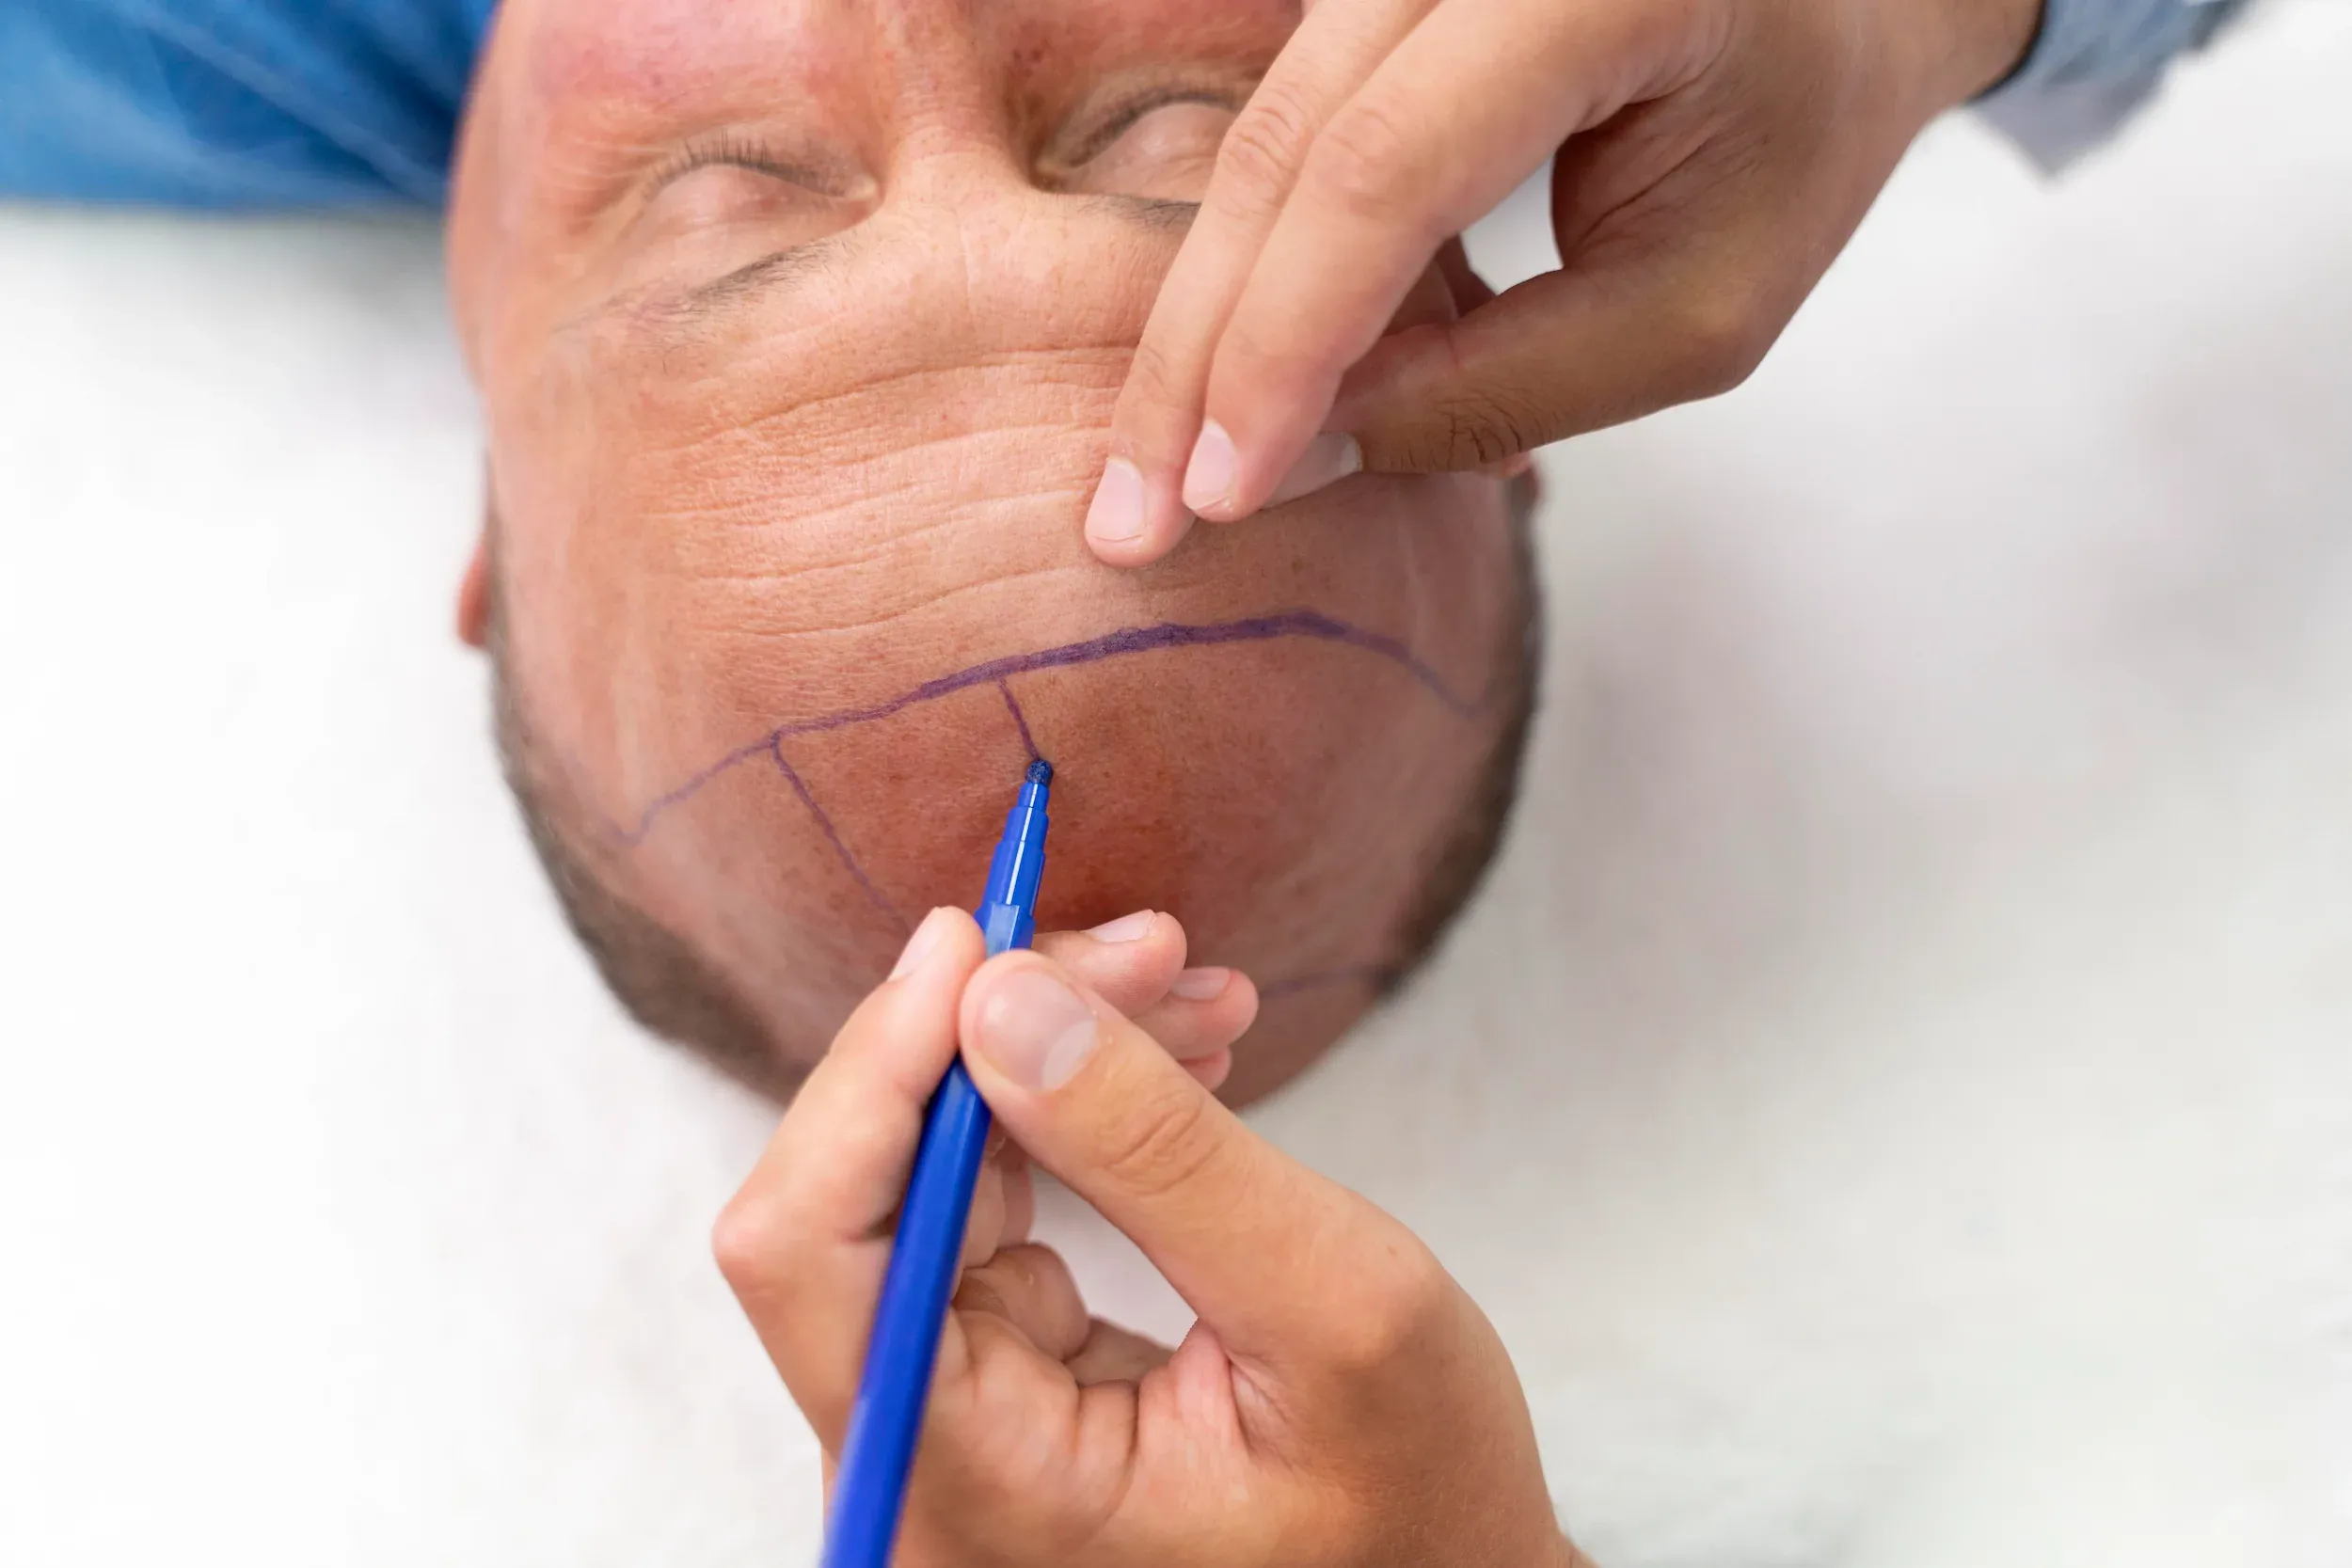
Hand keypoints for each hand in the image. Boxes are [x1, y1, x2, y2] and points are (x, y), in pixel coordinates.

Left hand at [717, 905, 1582, 1567]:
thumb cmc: (1419, 1491)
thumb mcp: (1335, 1303)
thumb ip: (1157, 1150)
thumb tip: (997, 996)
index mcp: (974, 1490)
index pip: (810, 1253)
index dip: (874, 1073)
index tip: (976, 942)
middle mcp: (914, 1468)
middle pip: (859, 1191)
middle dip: (992, 1035)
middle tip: (1146, 946)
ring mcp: (940, 1425)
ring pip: (919, 1173)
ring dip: (1045, 1054)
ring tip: (1189, 994)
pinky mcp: (981, 1379)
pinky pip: (977, 1205)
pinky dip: (1067, 1112)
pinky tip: (1169, 1061)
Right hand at [1082, 0, 2040, 563]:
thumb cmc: (1793, 142)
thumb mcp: (1697, 311)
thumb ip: (1510, 382)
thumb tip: (1307, 449)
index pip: (1386, 172)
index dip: (1287, 344)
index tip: (1222, 496)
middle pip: (1284, 150)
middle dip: (1197, 354)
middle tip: (1128, 520)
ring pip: (1258, 139)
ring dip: (1211, 323)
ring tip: (1176, 479)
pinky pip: (1286, 132)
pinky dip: (1266, 273)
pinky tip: (1261, 389)